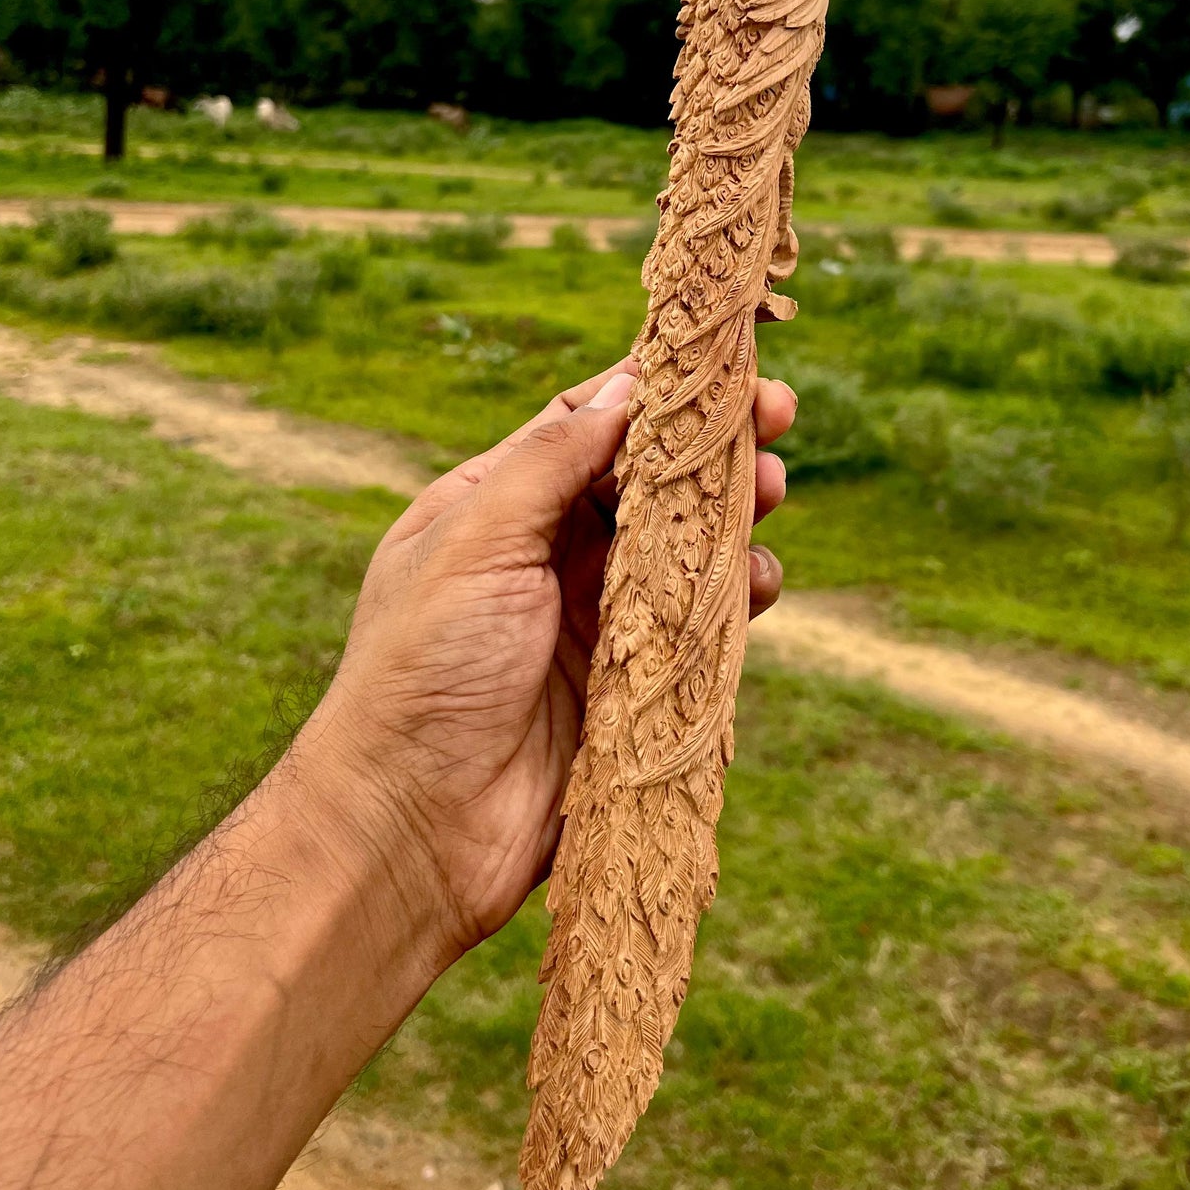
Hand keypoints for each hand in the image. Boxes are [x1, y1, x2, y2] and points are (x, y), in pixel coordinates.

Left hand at [301, 359, 794, 976]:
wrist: (412, 829)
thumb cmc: (421, 672)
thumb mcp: (475, 542)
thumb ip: (551, 463)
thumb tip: (626, 390)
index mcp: (493, 506)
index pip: (584, 426)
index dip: (654, 391)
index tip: (720, 360)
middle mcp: (544, 555)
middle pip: (645, 482)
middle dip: (709, 448)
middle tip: (777, 417)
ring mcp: (588, 621)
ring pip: (681, 548)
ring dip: (731, 517)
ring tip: (771, 492)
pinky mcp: (626, 686)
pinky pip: (696, 627)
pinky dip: (733, 600)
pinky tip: (761, 585)